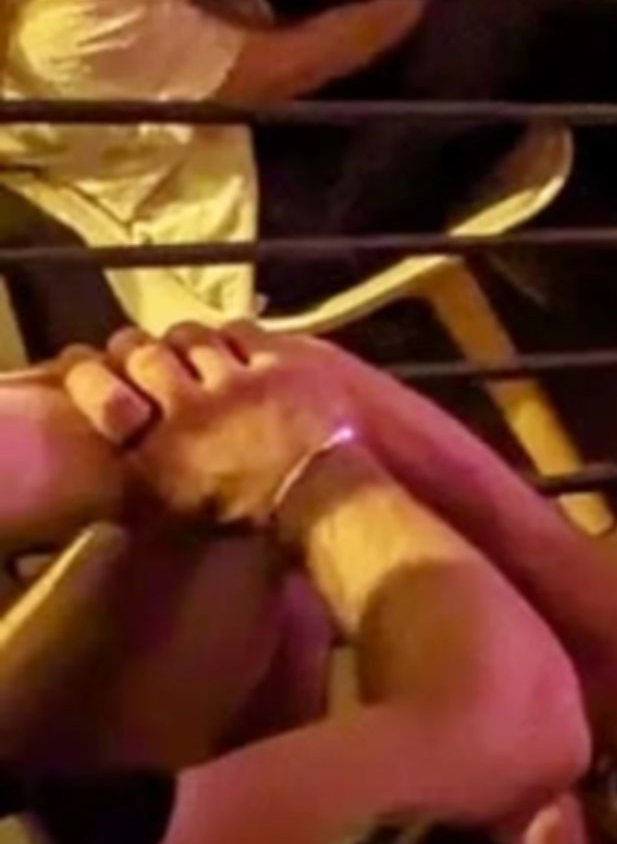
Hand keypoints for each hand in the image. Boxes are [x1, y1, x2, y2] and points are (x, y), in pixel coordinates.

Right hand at [65, 321, 347, 531]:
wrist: (314, 493)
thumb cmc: (243, 512)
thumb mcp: (174, 510)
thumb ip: (140, 483)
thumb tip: (113, 466)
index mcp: (159, 453)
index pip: (106, 401)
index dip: (86, 376)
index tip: (75, 362)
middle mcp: (190, 412)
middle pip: (146, 357)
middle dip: (129, 346)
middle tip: (124, 344)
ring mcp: (236, 383)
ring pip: (192, 338)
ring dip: (179, 337)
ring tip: (174, 340)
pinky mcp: (275, 363)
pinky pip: (241, 332)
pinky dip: (228, 333)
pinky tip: (225, 339)